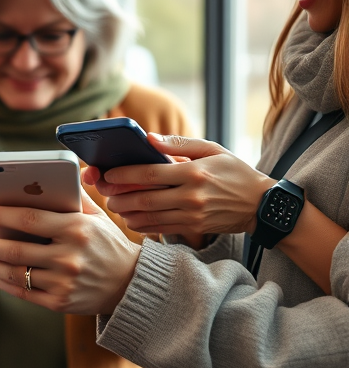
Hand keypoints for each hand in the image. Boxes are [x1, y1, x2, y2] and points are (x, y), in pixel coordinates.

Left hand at [0, 191, 140, 313]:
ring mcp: (63, 283)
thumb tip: (43, 175)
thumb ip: (71, 195)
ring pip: (14, 272)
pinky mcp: (60, 303)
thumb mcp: (96, 215)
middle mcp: (68, 257)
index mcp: (75, 229)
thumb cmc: (107, 242)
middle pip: (14, 249)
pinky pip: (22, 291)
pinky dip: (2, 281)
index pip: (28, 219)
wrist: (130, 284)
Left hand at [88, 133, 272, 237]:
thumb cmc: (235, 172)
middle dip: (119, 196)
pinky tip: (131, 219)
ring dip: (127, 213)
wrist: (262, 205)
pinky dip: (142, 225)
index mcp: (193, 172)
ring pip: (149, 217)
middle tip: (104, 192)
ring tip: (115, 205)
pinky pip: (161, 228)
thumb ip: (178, 144)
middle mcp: (191, 196)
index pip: (150, 174)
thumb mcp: (212, 150)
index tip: (107, 173)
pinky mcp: (194, 228)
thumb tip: (149, 138)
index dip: (124, 174)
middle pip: (144, 198)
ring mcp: (192, 215)